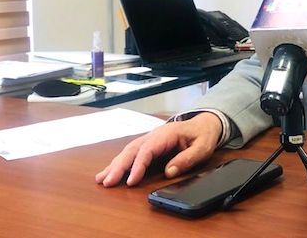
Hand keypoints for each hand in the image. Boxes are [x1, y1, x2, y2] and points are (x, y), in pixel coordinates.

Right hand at [95, 112, 221, 186]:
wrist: (204, 124)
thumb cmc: (202, 135)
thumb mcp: (202, 147)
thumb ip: (187, 159)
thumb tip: (169, 172)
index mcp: (166, 134)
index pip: (148, 150)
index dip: (138, 166)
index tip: (130, 181)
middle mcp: (154, 135)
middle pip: (132, 150)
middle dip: (118, 166)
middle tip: (107, 182)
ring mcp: (149, 139)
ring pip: (128, 151)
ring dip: (114, 165)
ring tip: (101, 179)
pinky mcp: (148, 145)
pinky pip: (131, 153)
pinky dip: (119, 163)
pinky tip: (109, 172)